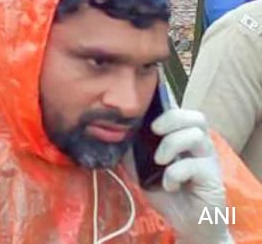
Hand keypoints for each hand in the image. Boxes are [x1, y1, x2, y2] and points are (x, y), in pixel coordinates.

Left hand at [140, 108, 231, 243]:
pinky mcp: (211, 177)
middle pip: (195, 117)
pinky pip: (195, 166)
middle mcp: (199, 144)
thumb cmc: (164, 188)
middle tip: (154, 130)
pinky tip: (169, 184)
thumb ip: (131, 148)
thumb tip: (113, 132)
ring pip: (197, 135)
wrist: (185, 220)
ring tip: (159, 161)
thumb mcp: (140, 165)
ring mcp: (207, 159)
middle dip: (172, 119)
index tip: (145, 108)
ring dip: (172, 144)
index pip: (179, 110)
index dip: (165, 103)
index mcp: (182, 136)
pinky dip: (176, 173)